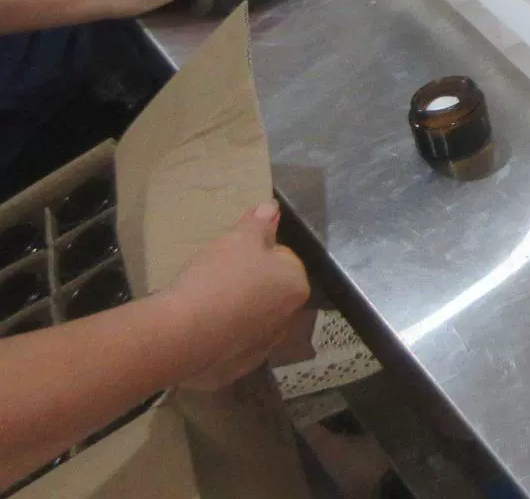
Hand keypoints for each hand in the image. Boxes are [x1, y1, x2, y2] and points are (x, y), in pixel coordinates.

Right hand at [163, 201, 310, 391]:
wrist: (181, 335)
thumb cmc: (219, 278)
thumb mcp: (240, 238)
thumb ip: (260, 223)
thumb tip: (272, 208)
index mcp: (295, 288)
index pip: (284, 262)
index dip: (259, 255)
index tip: (235, 257)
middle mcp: (285, 323)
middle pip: (268, 295)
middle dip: (249, 286)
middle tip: (217, 279)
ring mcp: (259, 352)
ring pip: (249, 324)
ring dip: (234, 316)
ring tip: (204, 305)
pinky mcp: (231, 373)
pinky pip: (227, 350)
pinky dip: (216, 341)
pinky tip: (197, 331)